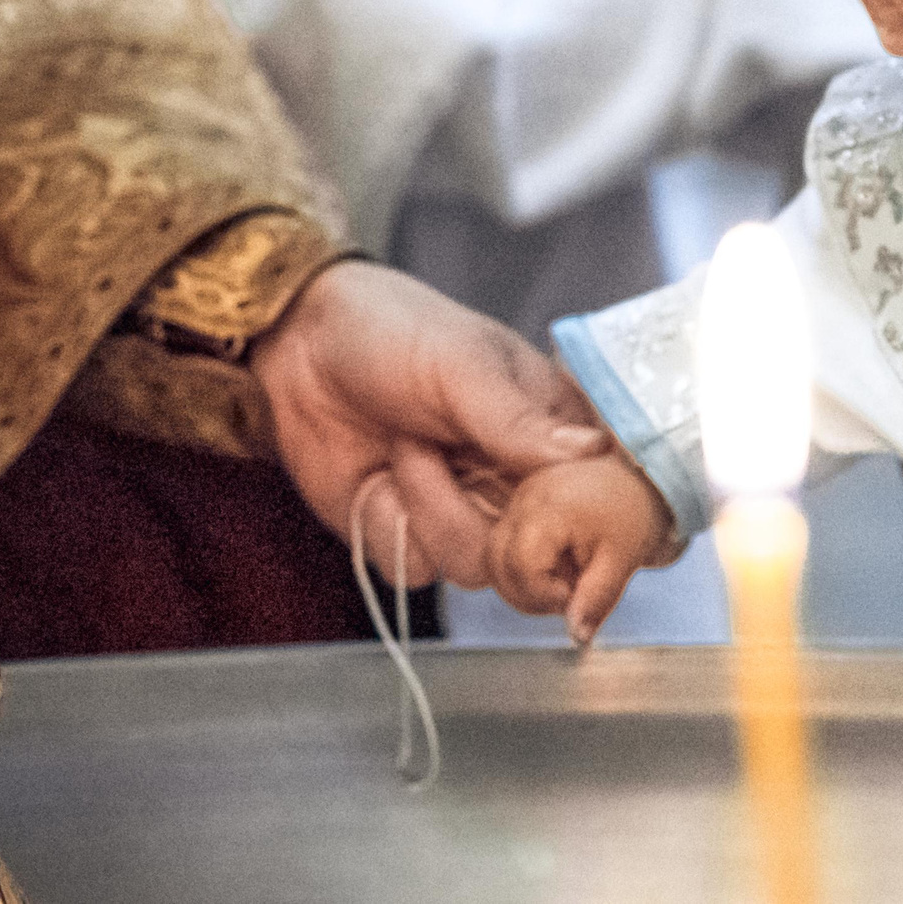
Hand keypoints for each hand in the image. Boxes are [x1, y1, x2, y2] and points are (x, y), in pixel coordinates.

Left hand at [250, 260, 607, 587]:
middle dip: (482, 509)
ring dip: (429, 507)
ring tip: (405, 447)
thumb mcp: (463, 368)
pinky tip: (376, 478)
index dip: (586, 520)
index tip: (542, 505)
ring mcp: (467, 513)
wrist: (299, 349)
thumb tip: (593, 451)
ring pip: (478, 567)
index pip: (602, 496)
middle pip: (541, 550)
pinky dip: (390, 527)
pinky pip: (418, 571)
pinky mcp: (411, 537)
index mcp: (553, 430)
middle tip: (445, 454)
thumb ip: (521, 421)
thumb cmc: (395, 332)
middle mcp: (518, 482)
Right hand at [486, 454, 674, 646]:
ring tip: (563, 580)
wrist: (642, 477)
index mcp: (549, 511)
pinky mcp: (520, 505)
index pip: (520, 568)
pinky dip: (521, 567)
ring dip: (521, 583)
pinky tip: (555, 567)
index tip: (574, 596)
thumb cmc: (635, 512)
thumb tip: (577, 636)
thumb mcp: (622, 560)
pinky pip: (502, 545)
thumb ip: (596, 599)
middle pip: (496, 564)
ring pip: (493, 557)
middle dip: (528, 594)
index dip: (544, 595)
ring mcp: (519, 500)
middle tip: (568, 594)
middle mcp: (525, 500)